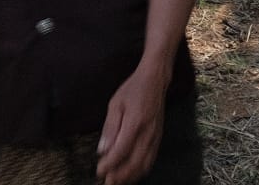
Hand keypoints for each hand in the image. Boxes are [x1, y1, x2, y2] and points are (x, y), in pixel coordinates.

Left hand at [95, 64, 167, 184]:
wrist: (155, 82)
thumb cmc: (133, 90)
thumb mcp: (115, 104)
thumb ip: (110, 127)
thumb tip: (102, 150)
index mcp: (135, 123)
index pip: (122, 150)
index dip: (110, 163)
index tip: (99, 171)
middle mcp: (148, 134)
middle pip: (134, 162)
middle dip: (120, 175)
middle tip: (107, 181)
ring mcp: (155, 138)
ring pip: (143, 165)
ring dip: (130, 176)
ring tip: (117, 181)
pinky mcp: (158, 140)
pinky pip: (150, 160)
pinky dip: (140, 171)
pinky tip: (131, 174)